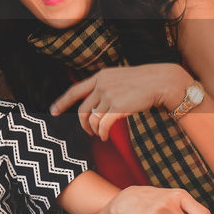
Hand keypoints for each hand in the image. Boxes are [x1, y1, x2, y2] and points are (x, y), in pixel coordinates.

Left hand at [50, 64, 190, 139]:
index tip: (53, 111)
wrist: (161, 81)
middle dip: (82, 124)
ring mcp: (109, 96)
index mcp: (100, 76)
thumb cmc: (143, 81)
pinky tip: (104, 137)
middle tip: (87, 131)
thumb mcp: (119, 78)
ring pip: (92, 119)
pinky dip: (102, 133)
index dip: (62, 102)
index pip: (75, 90)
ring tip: (99, 135)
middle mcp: (102, 85)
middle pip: (82, 109)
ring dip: (94, 130)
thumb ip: (106, 87)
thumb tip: (96, 104)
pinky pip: (103, 125)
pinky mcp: (118, 107)